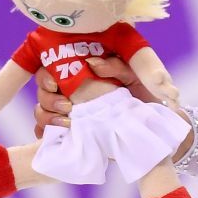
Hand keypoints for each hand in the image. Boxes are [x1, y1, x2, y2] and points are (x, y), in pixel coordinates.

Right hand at [32, 56, 192, 158]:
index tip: (55, 83)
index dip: (46, 75)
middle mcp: (70, 92)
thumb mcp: (135, 76)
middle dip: (47, 98)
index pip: (52, 69)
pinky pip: (48, 134)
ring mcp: (68, 114)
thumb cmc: (145, 96)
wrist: (156, 126)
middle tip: (67, 105)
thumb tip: (91, 63)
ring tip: (69, 121)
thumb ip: (115, 66)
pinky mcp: (71, 134)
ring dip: (48, 116)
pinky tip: (62, 134)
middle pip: (43, 91)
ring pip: (41, 112)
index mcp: (81, 74)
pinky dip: (48, 134)